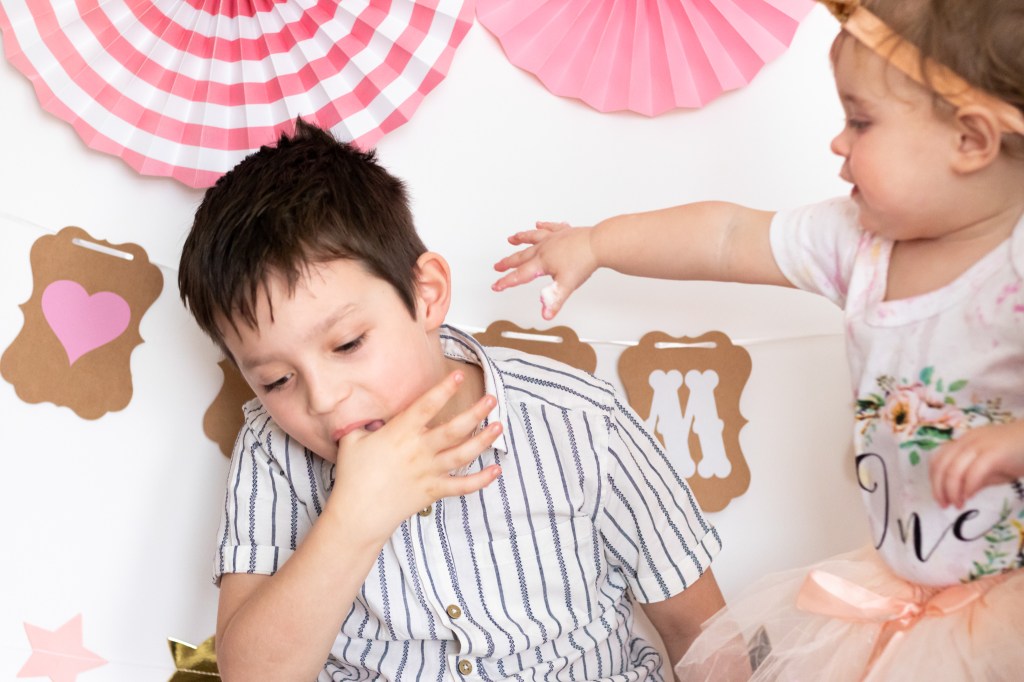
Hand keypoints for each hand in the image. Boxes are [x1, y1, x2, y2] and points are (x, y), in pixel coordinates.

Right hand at [331, 371, 501, 541]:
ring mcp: (429, 471)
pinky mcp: (433, 491)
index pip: (426, 406)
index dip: (444, 389)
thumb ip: (364, 424)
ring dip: (484, 440)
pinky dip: (481, 480)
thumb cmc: (353, 476)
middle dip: (476, 412)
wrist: (358, 514)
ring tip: (499, 426)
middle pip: (454, 428)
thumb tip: (373, 416)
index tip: (459, 375)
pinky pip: (462, 486)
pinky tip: (496, 471)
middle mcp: (419, 450)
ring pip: (463, 454)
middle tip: (492, 399)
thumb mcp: (352, 440)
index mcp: (400, 433)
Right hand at [492, 221, 598, 318]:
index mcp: (542, 262)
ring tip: (512, 239)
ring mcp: (554, 238)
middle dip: (507, 263)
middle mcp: (545, 248)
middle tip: (497, 266)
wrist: (598, 243)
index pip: (520, 275)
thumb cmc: (584, 262)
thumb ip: (554, 299)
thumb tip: (545, 313)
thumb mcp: (567, 285)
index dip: (506, 282)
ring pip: (532, 238)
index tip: (496, 286)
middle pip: (521, 256)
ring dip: (520, 239)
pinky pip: (550, 228)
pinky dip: (543, 226)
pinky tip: (539, 224)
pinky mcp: (564, 232)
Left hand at [930, 421, 1023, 507]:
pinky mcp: (995, 453)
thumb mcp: (993, 468)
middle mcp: (967, 441)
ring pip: (954, 469)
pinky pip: (974, 471)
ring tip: (958, 504)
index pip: (938, 460)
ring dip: (952, 490)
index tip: (940, 498)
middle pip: (942, 465)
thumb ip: (976, 478)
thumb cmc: (1019, 454)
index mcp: (964, 442)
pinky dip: (968, 486)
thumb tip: (960, 493)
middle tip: (945, 505)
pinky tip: (970, 497)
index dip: (934, 481)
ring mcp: (980, 445)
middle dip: (939, 488)